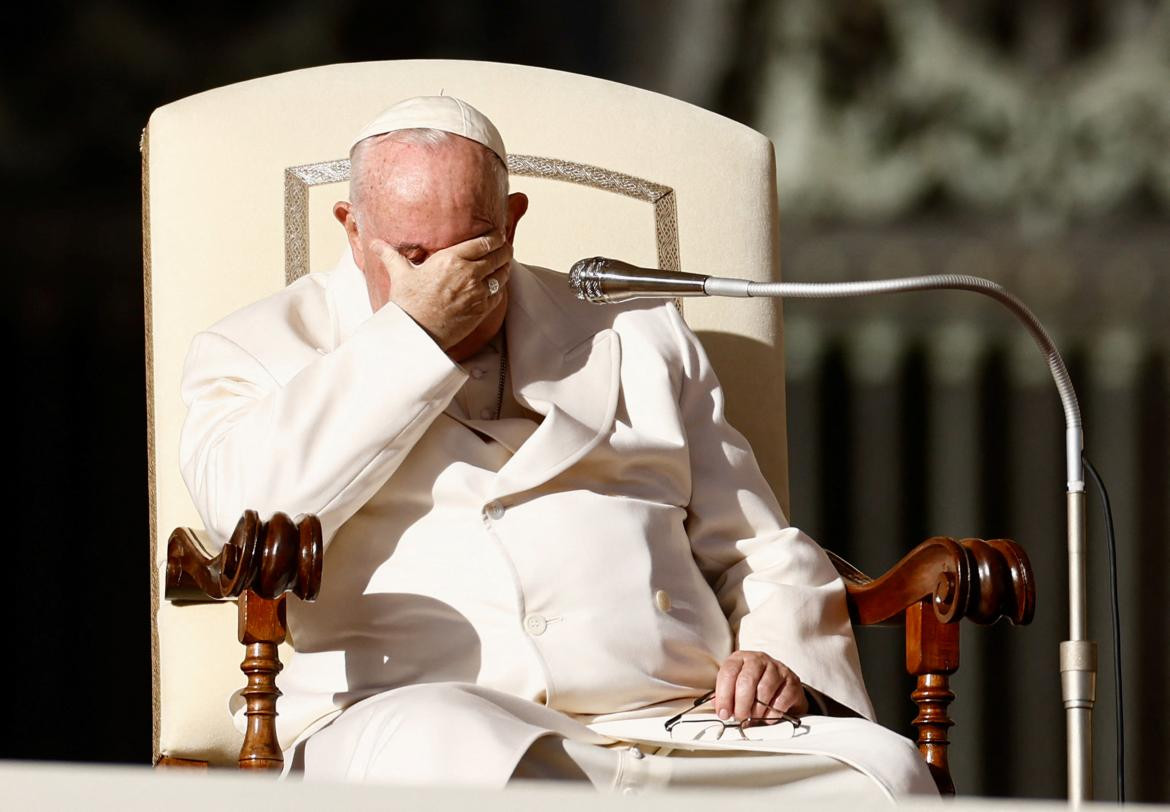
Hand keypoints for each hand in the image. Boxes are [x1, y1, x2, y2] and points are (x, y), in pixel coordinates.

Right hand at [370, 231, 511, 350]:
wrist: (416, 332)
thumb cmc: (408, 303)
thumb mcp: (399, 274)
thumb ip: (391, 255)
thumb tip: (375, 244)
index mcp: (451, 258)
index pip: (483, 241)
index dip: (495, 237)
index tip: (497, 235)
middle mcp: (468, 272)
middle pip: (498, 254)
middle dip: (504, 249)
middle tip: (505, 247)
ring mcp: (478, 291)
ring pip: (502, 273)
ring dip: (505, 266)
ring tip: (505, 262)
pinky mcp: (482, 308)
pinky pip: (499, 292)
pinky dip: (501, 286)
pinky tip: (498, 283)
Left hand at [714, 650, 808, 723]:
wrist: (782, 687)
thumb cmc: (755, 687)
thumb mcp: (736, 687)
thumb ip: (726, 696)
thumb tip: (719, 709)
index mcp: (740, 659)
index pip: (728, 672)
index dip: (723, 695)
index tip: (723, 712)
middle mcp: (758, 659)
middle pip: (746, 681)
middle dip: (741, 704)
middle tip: (740, 717)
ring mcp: (777, 668)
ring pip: (763, 690)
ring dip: (756, 710)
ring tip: (753, 718)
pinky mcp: (792, 681)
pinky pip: (780, 700)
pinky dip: (772, 713)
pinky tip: (767, 716)